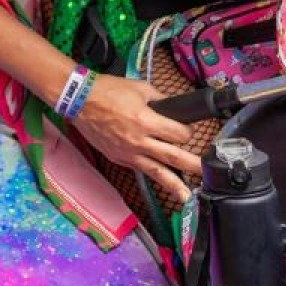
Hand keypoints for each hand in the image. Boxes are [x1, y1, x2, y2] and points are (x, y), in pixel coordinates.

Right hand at [71, 75, 202, 204]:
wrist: (78, 100)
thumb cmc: (108, 90)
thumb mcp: (139, 88)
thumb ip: (160, 99)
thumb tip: (173, 108)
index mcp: (146, 120)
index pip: (178, 134)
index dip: (186, 132)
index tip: (186, 130)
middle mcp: (140, 141)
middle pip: (174, 157)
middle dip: (193, 165)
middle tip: (207, 172)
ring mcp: (129, 153)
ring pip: (157, 172)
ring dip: (175, 185)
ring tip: (188, 197)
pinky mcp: (119, 158)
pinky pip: (140, 169)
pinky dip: (152, 176)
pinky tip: (160, 184)